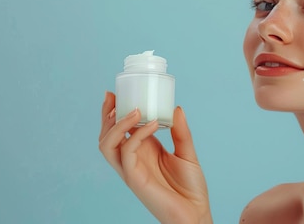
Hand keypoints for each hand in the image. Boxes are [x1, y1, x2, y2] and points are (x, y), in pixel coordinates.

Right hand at [98, 92, 211, 223]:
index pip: (121, 129)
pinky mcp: (135, 179)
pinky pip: (127, 154)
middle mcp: (133, 159)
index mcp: (143, 151)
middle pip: (106, 135)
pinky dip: (137, 136)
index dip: (115, 111)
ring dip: (116, 125)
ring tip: (134, 110)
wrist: (196, 214)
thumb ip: (180, 132)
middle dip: (107, 115)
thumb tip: (176, 108)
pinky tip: (153, 124)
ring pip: (107, 145)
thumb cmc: (190, 188)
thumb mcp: (187, 153)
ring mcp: (131, 170)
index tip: (117, 92)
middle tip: (114, 96)